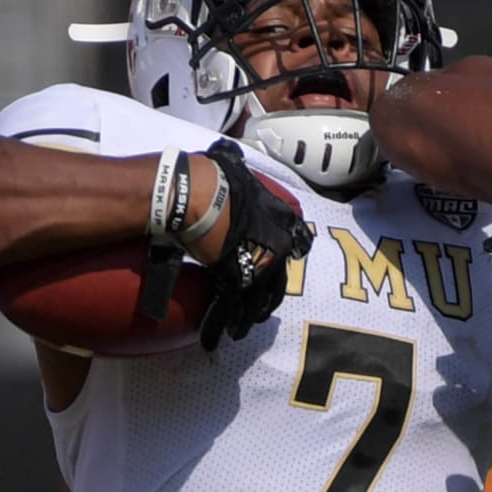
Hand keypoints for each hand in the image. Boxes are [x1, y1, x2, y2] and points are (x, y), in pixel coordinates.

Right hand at [197, 140, 312, 349]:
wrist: (194, 193)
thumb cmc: (210, 175)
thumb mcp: (233, 166)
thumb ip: (237, 167)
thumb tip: (228, 153)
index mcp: (280, 218)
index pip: (297, 243)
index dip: (289, 255)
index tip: (283, 266)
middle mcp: (276, 245)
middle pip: (278, 279)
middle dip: (267, 298)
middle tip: (259, 311)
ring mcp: (258, 264)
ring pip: (256, 299)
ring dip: (246, 317)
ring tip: (238, 330)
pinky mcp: (235, 278)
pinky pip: (229, 306)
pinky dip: (220, 323)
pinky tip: (214, 337)